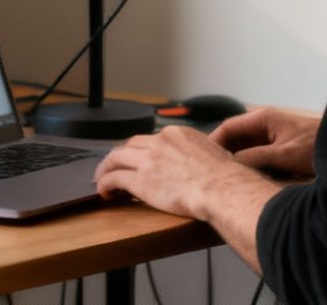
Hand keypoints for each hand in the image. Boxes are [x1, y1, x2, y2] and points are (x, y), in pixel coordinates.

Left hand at [94, 126, 271, 219]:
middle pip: (129, 145)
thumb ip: (201, 153)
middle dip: (120, 157)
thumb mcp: (214, 152)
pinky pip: (114, 179)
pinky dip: (105, 184)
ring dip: (105, 169)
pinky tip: (105, 193)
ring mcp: (148, 160)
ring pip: (115, 158)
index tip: (137, 160)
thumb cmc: (225, 176)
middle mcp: (159, 142)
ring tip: (102, 180)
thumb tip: (205, 160)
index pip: (150, 139)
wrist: (220, 187)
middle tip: (114, 167)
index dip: (140, 151)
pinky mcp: (140, 180)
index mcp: (176, 134)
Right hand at [210, 107, 319, 176]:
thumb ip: (255, 158)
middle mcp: (265, 124)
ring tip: (224, 180)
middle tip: (211, 174)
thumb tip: (228, 165)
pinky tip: (246, 180)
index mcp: (263, 118)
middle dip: (222, 154)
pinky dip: (249, 165)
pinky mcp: (279, 147)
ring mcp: (272, 135)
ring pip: (244, 147)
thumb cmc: (317, 148)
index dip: (212, 144)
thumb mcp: (283, 155)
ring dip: (236, 161)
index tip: (203, 162)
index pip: (227, 127)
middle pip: (234, 138)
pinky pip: (257, 154)